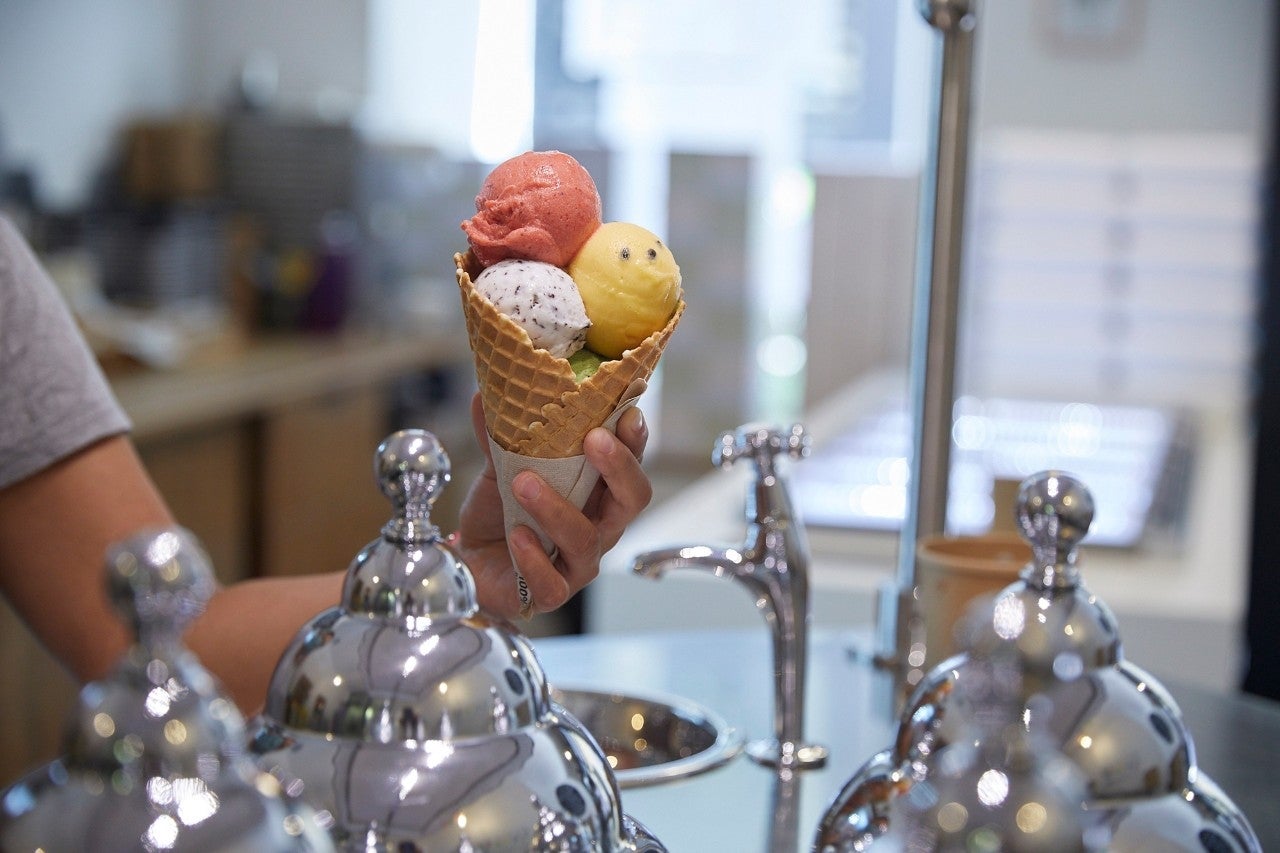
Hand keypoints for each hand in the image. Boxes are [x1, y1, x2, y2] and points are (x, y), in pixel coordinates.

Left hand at [455, 393, 651, 618]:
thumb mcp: (501, 468)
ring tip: (523, 483)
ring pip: (586, 539)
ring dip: (557, 508)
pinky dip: (534, 558)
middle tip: (594, 440)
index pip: (630, 461)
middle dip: (619, 468)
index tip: (627, 414)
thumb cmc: (501, 512)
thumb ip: (500, 436)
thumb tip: (488, 396)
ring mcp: (579, 562)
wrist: (470, 560)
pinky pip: (552, 582)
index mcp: (597, 490)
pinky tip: (517, 536)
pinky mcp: (552, 592)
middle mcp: (600, 525)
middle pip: (632, 500)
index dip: (634, 439)